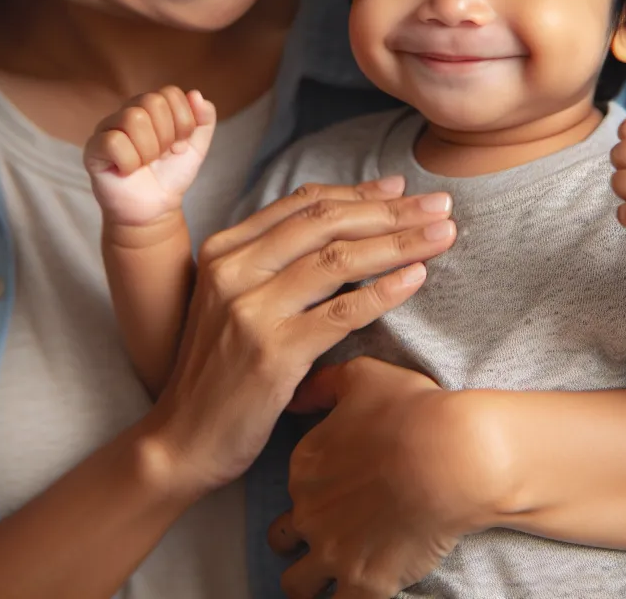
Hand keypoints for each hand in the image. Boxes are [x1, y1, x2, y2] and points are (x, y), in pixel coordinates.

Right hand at [84, 86, 214, 225]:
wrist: (154, 208)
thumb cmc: (170, 174)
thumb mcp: (197, 146)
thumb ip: (204, 119)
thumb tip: (196, 94)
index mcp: (152, 105)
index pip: (170, 93)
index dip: (182, 123)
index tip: (178, 145)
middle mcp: (128, 110)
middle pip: (152, 102)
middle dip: (166, 136)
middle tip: (161, 156)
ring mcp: (107, 127)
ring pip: (133, 118)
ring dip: (149, 150)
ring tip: (145, 164)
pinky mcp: (93, 148)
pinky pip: (114, 142)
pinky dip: (129, 162)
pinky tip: (128, 170)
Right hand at [144, 179, 456, 495]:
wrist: (183, 439)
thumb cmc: (220, 368)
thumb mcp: (233, 299)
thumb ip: (274, 260)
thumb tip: (347, 220)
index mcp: (224, 249)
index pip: (302, 203)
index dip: (358, 191)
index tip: (401, 187)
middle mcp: (233, 271)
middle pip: (325, 222)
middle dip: (389, 210)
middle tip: (438, 204)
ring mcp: (250, 311)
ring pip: (338, 260)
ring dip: (398, 243)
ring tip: (442, 234)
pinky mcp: (272, 353)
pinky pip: (341, 313)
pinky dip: (384, 291)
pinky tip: (417, 278)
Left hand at [268, 358, 500, 598]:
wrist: (453, 457)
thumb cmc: (412, 410)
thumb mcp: (362, 375)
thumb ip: (322, 384)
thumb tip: (296, 396)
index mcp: (304, 465)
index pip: (293, 487)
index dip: (313, 491)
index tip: (338, 491)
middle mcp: (309, 511)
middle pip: (283, 538)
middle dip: (302, 539)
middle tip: (334, 534)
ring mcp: (333, 552)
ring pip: (296, 585)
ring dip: (311, 580)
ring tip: (336, 573)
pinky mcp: (364, 584)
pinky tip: (361, 590)